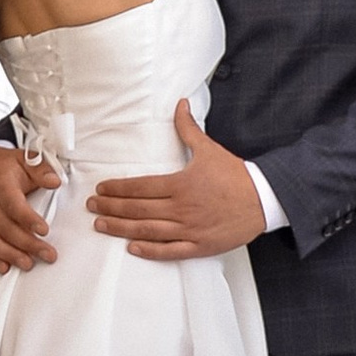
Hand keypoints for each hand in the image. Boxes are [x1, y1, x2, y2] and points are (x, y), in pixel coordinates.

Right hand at [0, 141, 58, 274]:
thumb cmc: (7, 167)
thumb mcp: (26, 159)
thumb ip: (41, 169)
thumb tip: (54, 181)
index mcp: (0, 184)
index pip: (12, 204)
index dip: (28, 219)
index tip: (44, 229)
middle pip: (5, 228)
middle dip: (27, 244)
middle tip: (48, 253)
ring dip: (10, 255)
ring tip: (28, 263)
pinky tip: (5, 267)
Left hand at [86, 104, 263, 262]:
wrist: (263, 200)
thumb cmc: (235, 176)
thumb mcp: (209, 149)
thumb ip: (188, 128)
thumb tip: (180, 104)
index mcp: (180, 184)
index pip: (140, 186)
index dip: (118, 188)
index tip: (102, 189)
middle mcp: (181, 208)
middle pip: (138, 209)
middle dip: (111, 207)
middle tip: (91, 206)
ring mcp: (189, 229)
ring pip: (148, 230)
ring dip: (121, 228)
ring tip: (102, 225)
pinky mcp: (199, 245)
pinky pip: (170, 250)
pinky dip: (150, 251)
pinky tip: (132, 248)